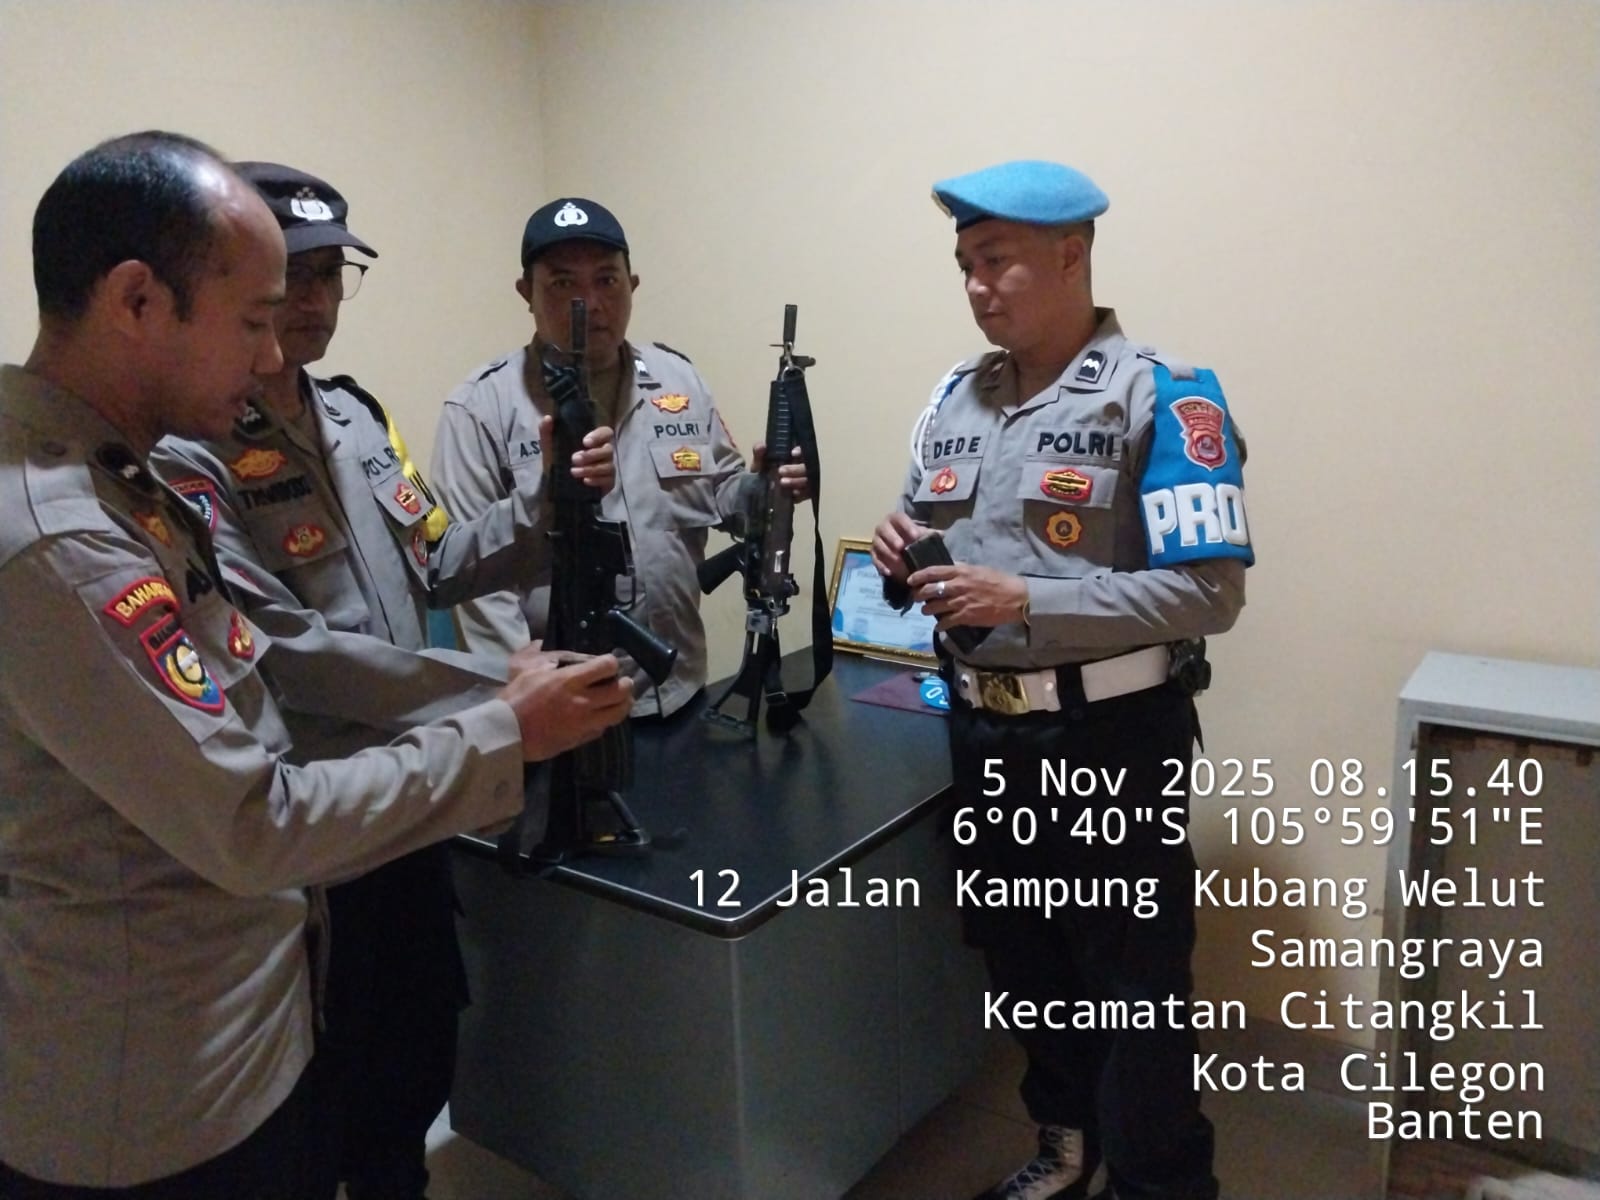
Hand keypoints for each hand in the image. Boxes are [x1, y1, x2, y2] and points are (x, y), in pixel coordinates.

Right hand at [499, 650, 632, 760]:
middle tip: (622, 682)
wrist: (506, 733)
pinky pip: (602, 729)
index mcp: (570, 680)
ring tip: (620, 700)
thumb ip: (538, 654)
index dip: (611, 662)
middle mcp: (583, 701)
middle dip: (626, 684)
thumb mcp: (524, 668)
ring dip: (623, 704)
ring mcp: (584, 722)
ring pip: (618, 713)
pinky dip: (605, 721)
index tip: (609, 663)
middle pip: (620, 691)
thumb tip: (542, 643)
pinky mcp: (580, 738)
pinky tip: (600, 717)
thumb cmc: (514, 697)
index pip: (606, 666)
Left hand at [539, 414, 615, 491]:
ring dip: (591, 469)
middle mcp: (604, 453)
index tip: (584, 442)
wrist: (554, 484)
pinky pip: (608, 480)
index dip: (599, 436)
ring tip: (574, 472)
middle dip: (591, 455)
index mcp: (594, 441)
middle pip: (608, 450)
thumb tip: (548, 418)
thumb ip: (547, 431)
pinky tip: (585, 481)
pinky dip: (597, 480)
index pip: (606, 432)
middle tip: (574, 459)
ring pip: (608, 466)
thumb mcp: (549, 446)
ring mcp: (607, 468)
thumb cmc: (556, 461)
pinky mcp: (608, 482)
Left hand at [751, 442, 809, 500]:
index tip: (792, 453)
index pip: (803, 450)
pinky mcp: (803, 494)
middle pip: (806, 467)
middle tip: (781, 471)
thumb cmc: (762, 473)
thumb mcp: (759, 463)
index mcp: (792, 457)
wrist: (759, 491)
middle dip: (796, 469)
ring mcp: (803, 481)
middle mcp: (800, 468)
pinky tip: (793, 493)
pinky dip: (801, 493)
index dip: (801, 451)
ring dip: (797, 481)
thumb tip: (762, 446)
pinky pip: (807, 494)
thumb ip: (759, 454)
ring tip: (782, 482)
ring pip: (808, 480)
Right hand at [870, 511, 928, 581]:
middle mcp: (883, 527)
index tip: (916, 536)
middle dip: (892, 537)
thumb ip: (930, 534)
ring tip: (897, 560)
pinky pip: (874, 559)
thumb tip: (941, 534)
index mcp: (895, 519)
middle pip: (884, 529)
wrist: (902, 548)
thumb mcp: (921, 534)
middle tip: (901, 546)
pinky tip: (889, 572)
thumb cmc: (912, 537)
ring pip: (878, 544)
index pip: (899, 518)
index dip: (906, 525)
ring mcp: (877, 540)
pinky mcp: (873, 554)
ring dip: (887, 552)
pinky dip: (881, 566)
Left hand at [909, 563, 1027, 629]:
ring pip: (934, 607)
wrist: (1015, 598)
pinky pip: (946, 622)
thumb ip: (962, 569)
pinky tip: (938, 626)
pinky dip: (940, 625)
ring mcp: (961, 602)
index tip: (910, 580)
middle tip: (916, 598)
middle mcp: (958, 586)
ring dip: (927, 610)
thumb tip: (949, 567)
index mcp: (961, 572)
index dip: (918, 576)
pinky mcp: (966, 616)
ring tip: (926, 611)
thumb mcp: (979, 569)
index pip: (933, 572)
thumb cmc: (999, 581)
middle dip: (918, 595)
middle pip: (929, 590)